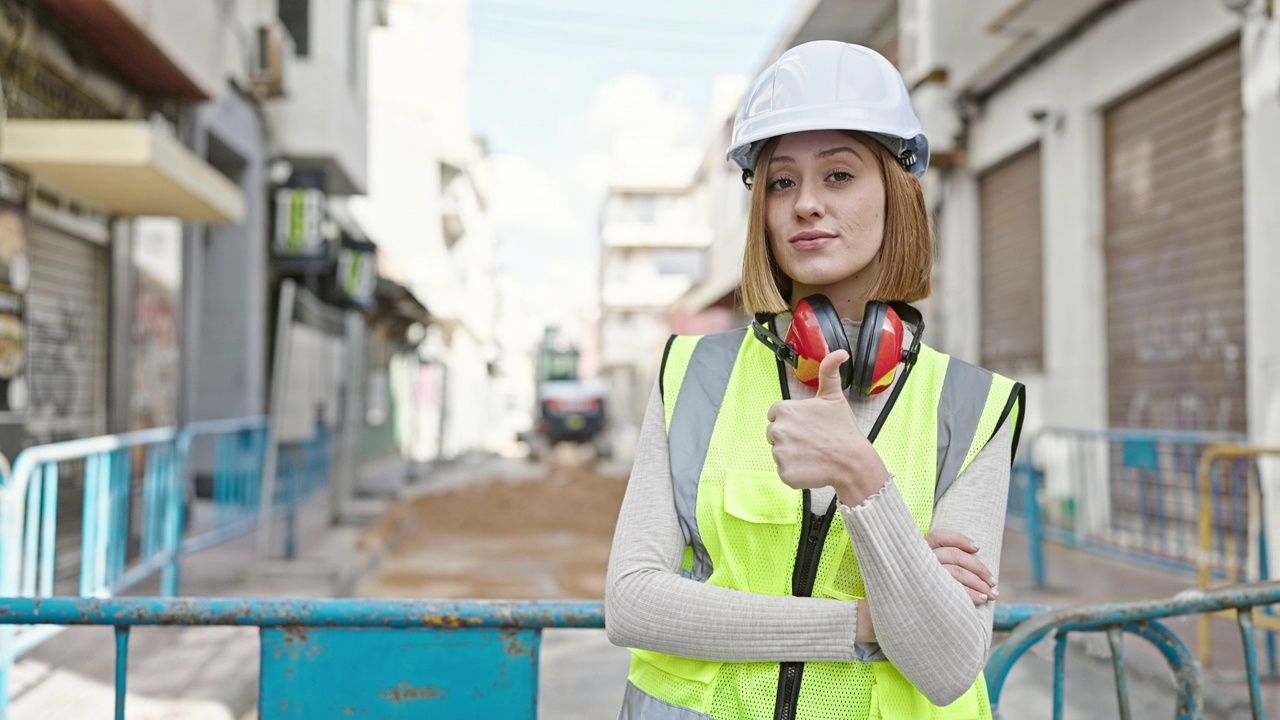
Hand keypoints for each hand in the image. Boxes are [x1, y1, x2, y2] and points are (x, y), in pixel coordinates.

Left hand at [766, 351, 887, 503]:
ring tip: (813, 453)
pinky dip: (796, 471)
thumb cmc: (843, 431)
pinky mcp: (784, 472)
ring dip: (793, 454)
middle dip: (791, 437)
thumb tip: (840, 353)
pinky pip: (784, 470)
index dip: (792, 420)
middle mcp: (778, 430)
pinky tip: (811, 465)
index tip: (807, 426)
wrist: (853, 462)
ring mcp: (780, 452)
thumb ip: (829, 371)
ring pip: (779, 452)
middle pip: (775, 434)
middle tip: (812, 440)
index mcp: (785, 409)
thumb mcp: (834, 397)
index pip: (776, 414)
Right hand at [927, 529, 996, 604]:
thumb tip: (974, 554)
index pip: (940, 537)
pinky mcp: (929, 592)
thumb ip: (944, 560)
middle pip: (955, 556)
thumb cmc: (923, 586)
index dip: (960, 540)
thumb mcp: (929, 567)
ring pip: (957, 572)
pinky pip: (955, 591)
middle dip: (978, 568)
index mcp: (920, 550)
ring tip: (992, 594)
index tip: (978, 548)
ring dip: (979, 583)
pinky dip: (971, 594)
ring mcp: (925, 576)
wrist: (905, 610)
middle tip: (993, 582)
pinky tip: (982, 599)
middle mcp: (921, 561)